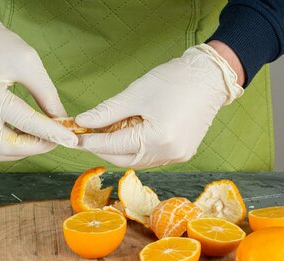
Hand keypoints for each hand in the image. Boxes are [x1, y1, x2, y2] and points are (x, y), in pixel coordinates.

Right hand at [0, 8, 76, 161]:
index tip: (72, 140)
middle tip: (55, 138)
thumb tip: (62, 120)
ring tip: (40, 137)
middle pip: (7, 147)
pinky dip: (10, 147)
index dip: (52, 133)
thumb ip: (47, 94)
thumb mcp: (28, 63)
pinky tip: (25, 136)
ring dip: (22, 151)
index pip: (26, 122)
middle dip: (35, 147)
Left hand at [75, 44, 243, 168]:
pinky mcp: (182, 153)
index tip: (73, 136)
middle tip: (86, 135)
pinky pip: (150, 157)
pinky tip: (127, 135)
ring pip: (136, 160)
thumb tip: (83, 121)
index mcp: (156, 140)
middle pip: (123, 159)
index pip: (113, 145)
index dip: (90, 141)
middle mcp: (168, 155)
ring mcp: (177, 157)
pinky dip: (135, 149)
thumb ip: (106, 112)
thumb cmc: (174, 80)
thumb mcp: (135, 94)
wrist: (210, 77)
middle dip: (102, 148)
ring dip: (118, 150)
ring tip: (105, 133)